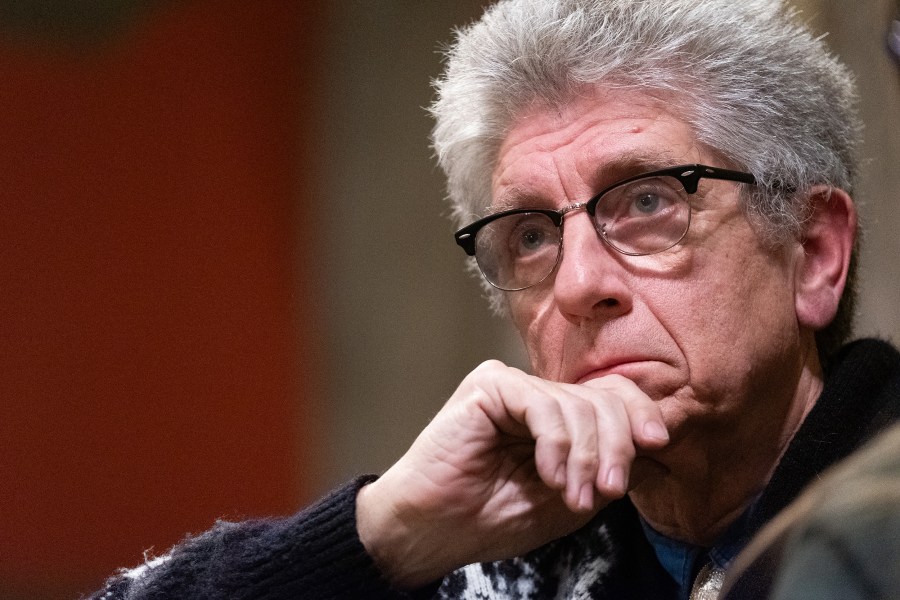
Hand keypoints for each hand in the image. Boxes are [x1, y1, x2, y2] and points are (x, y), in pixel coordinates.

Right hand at [356, 360, 668, 588]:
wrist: (435, 530)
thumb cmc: (493, 517)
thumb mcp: (572, 498)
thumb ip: (610, 469)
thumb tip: (659, 446)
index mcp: (561, 420)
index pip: (613, 397)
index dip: (640, 414)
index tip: (657, 444)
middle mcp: (540, 397)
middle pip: (602, 398)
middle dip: (616, 446)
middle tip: (609, 489)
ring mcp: (514, 387)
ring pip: (576, 404)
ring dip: (584, 457)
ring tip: (571, 495)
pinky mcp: (489, 385)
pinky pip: (541, 403)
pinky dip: (554, 442)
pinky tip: (547, 474)